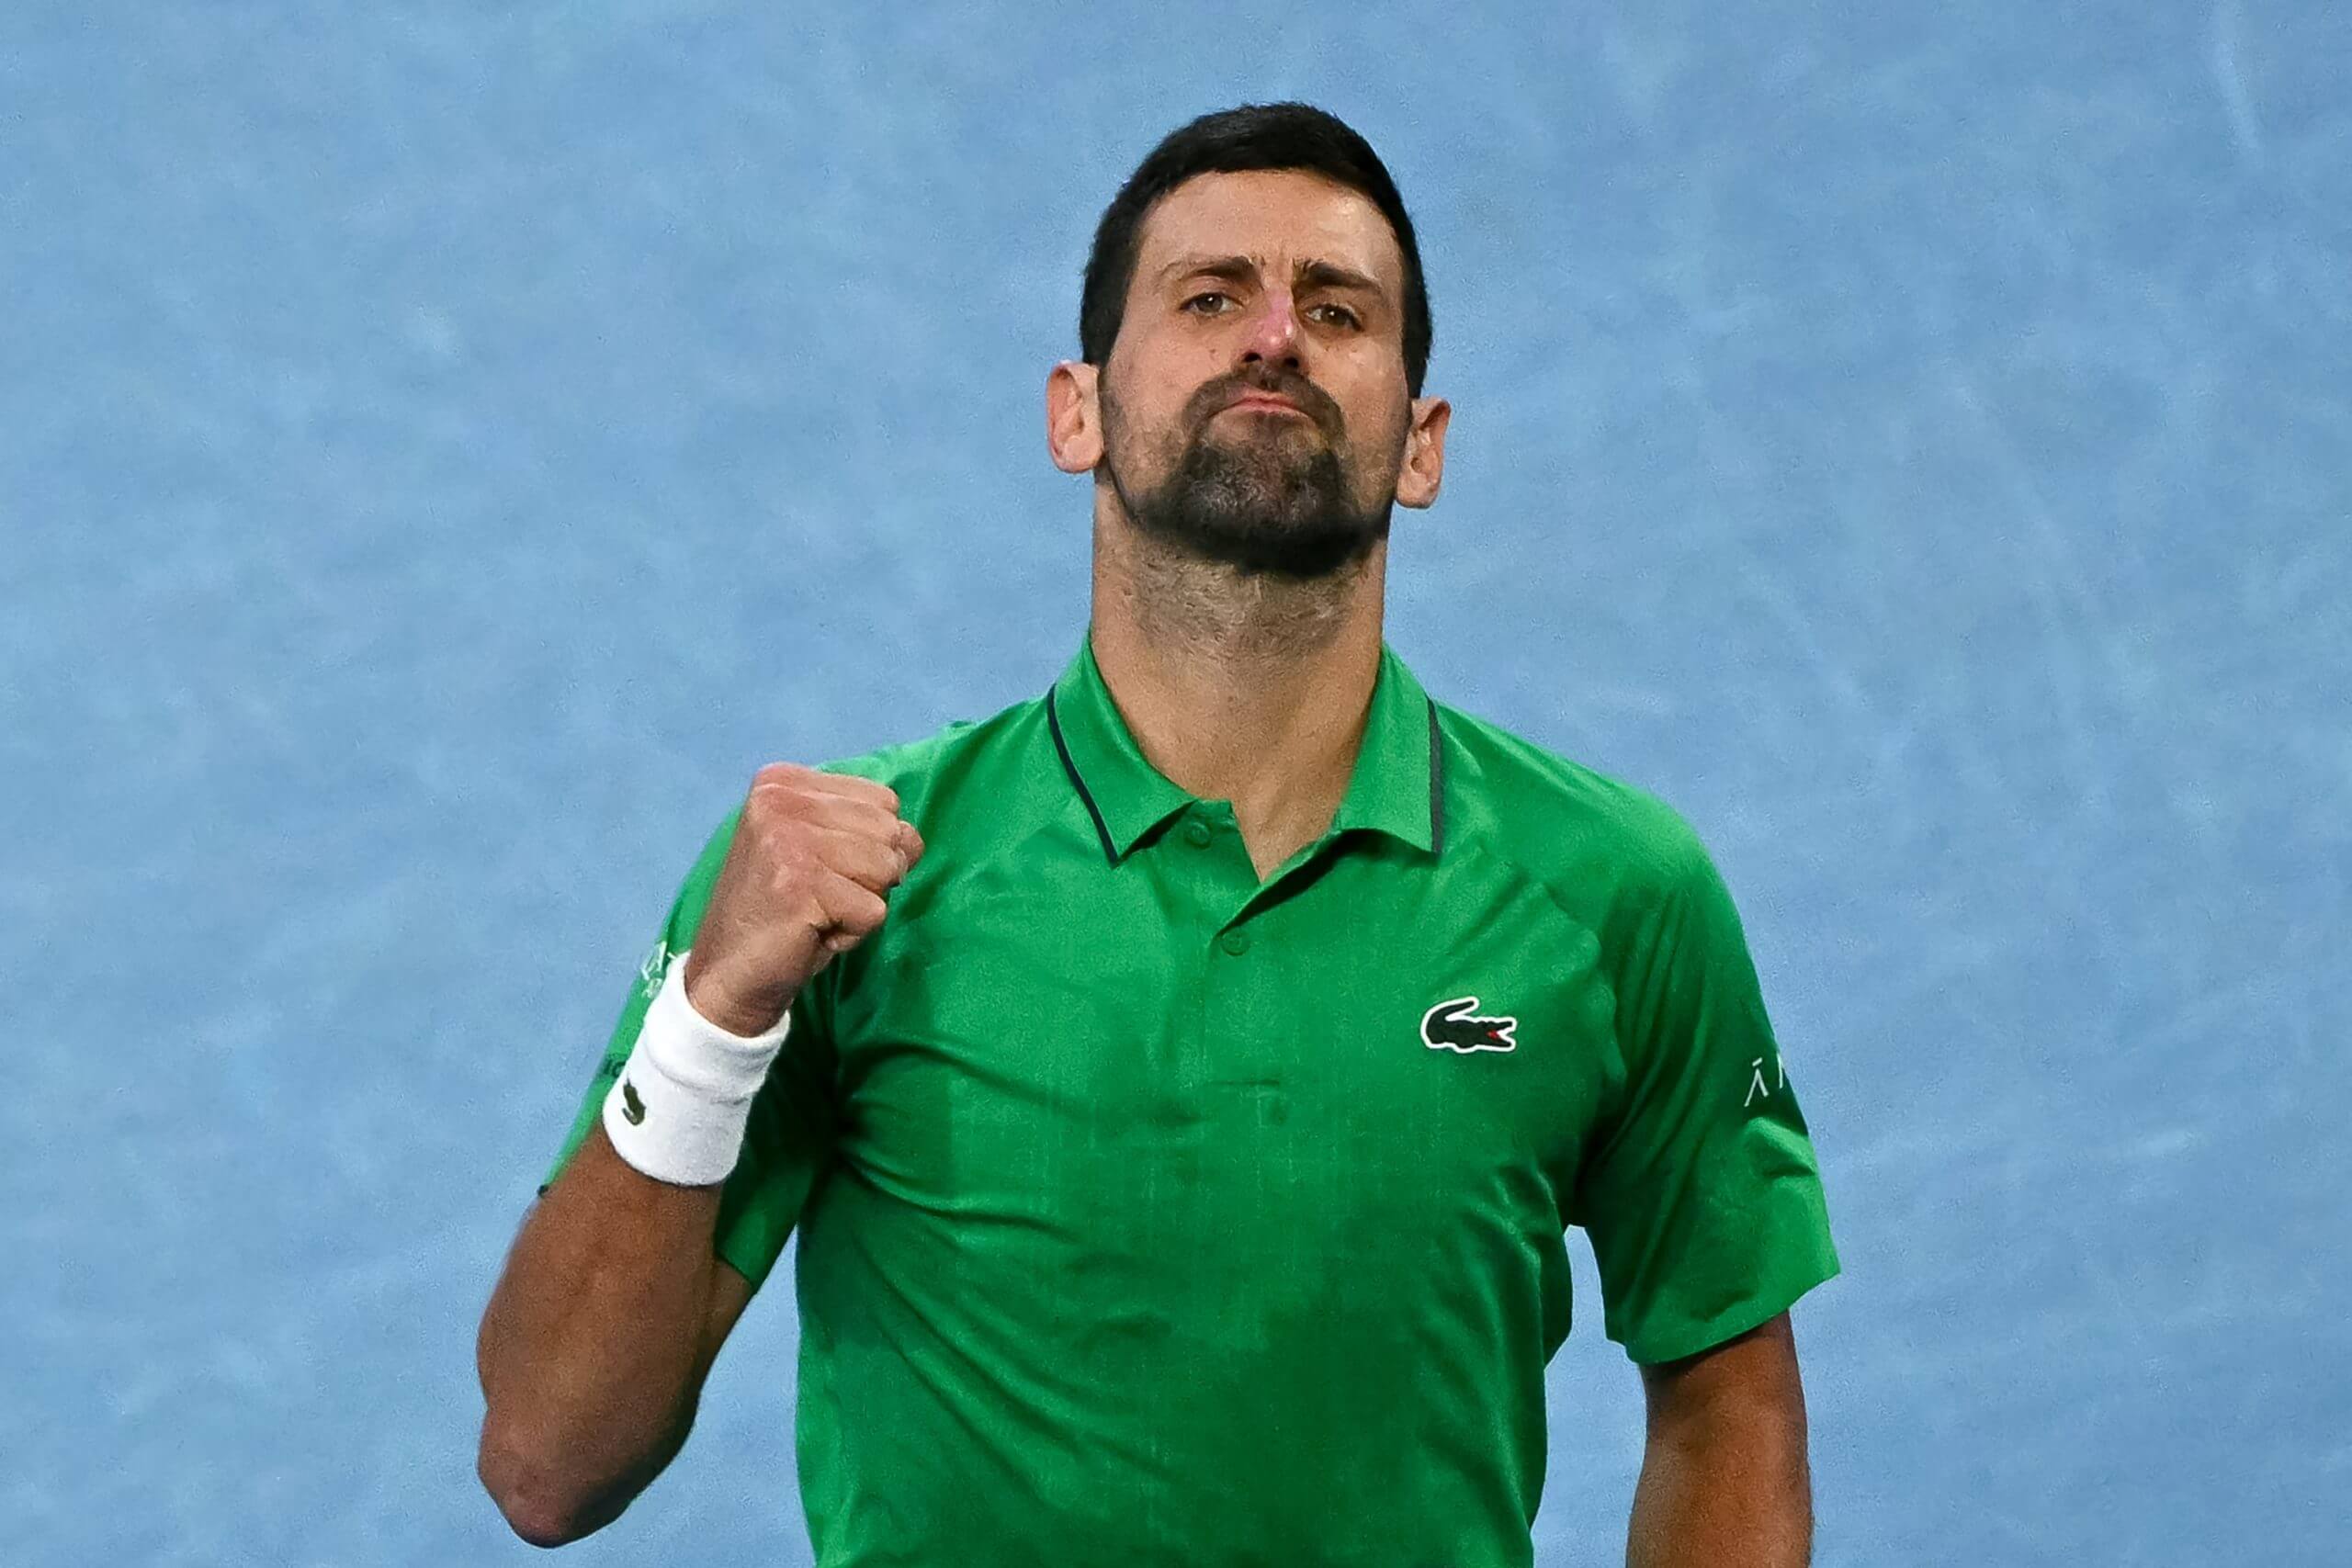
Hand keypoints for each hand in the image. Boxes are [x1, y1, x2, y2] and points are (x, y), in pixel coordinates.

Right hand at [680, 763, 923, 1035]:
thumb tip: (912, 840)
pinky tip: (810, 933)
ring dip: (861, 905)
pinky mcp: (799, 883)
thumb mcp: (820, 850)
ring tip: (815, 913)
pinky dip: (852, 933)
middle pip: (890, 832)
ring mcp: (788, 838)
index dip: (871, 846)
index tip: (820, 871)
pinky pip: (875, 910)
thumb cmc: (780, 913)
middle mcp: (781, 799)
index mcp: (784, 781)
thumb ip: (865, 829)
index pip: (884, 800)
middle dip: (870, 877)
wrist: (726, 974)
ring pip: (887, 869)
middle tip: (819, 898)